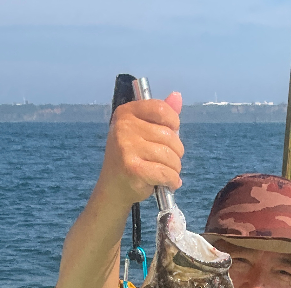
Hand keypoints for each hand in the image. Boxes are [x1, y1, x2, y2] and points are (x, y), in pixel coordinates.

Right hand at [96, 92, 183, 210]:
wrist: (113, 188)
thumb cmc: (131, 158)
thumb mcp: (142, 131)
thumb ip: (160, 115)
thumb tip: (177, 96)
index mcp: (126, 113)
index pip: (161, 109)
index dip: (174, 122)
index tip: (172, 133)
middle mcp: (124, 127)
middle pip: (169, 136)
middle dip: (176, 152)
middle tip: (169, 161)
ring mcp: (127, 148)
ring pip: (170, 156)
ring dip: (175, 168)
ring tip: (167, 173)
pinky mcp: (133, 169)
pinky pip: (166, 172)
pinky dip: (172, 181)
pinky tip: (169, 183)